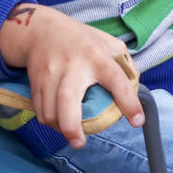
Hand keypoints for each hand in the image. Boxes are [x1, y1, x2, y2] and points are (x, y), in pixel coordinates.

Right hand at [0, 5, 143, 147]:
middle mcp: (73, 65)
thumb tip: (136, 92)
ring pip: (49, 110)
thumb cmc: (81, 39)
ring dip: (60, 128)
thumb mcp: (109, 43)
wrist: (41, 30)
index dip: (129, 102)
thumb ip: (125, 65)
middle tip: (79, 143)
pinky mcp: (36, 82)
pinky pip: (40, 110)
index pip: (116, 80)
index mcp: (97, 56)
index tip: (137, 121)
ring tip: (71, 131)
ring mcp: (51, 73)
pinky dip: (49, 121)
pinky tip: (58, 120)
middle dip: (72, 127)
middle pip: (67, 99)